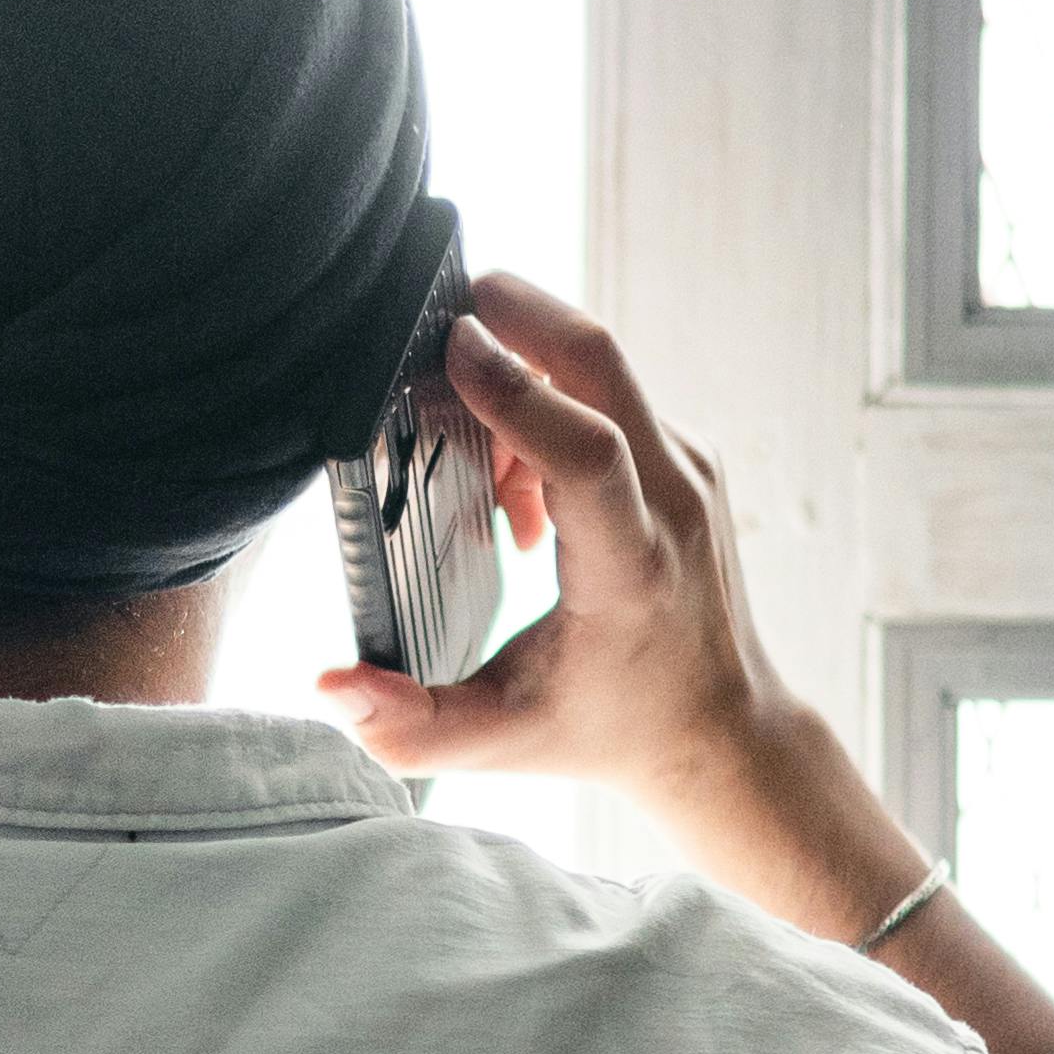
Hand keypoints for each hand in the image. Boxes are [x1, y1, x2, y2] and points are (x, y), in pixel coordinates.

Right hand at [318, 277, 806, 850]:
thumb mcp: (501, 742)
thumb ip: (407, 726)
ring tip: (475, 469)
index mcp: (632, 568)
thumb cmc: (610, 728)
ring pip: (596, 367)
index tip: (452, 345)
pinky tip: (519, 487)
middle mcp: (673, 501)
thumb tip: (332, 685)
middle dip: (515, 311)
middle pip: (598, 360)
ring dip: (519, 375)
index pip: (586, 451)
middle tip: (433, 313)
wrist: (721, 728)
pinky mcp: (683, 452)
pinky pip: (608, 393)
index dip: (517, 391)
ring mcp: (687, 465)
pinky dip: (547, 406)